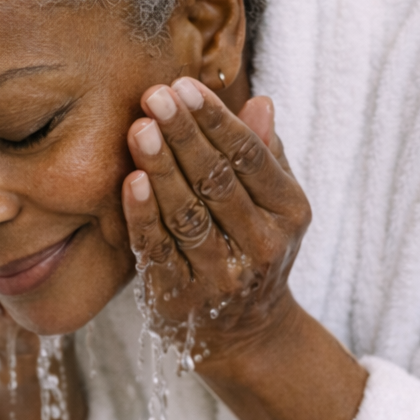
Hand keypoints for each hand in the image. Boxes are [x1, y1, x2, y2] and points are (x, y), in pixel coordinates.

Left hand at [121, 78, 310, 370]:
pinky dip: (142, 216)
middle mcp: (260, 245)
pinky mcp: (180, 298)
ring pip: (187, 214)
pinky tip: (131, 181)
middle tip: (155, 95)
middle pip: (217, 182)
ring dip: (161, 169)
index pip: (250, 157)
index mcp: (288, 213)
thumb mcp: (275, 206)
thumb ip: (265, 155)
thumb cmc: (253, 249)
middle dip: (184, 135)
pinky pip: (157, 250)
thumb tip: (260, 101)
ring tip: (139, 128)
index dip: (216, 120)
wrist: (243, 333)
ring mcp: (220, 276)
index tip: (185, 85)